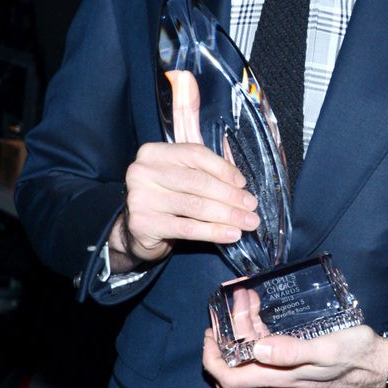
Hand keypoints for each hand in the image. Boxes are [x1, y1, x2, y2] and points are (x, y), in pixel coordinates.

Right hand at [108, 141, 258, 270]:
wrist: (136, 229)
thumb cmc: (166, 198)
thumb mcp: (180, 178)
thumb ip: (205, 173)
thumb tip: (240, 185)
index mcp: (154, 152)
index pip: (195, 155)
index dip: (223, 169)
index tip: (243, 183)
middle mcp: (143, 172)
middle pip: (197, 182)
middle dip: (230, 196)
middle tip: (251, 207)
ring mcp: (140, 198)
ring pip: (195, 206)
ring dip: (227, 215)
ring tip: (248, 222)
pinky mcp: (143, 224)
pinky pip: (188, 228)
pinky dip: (214, 232)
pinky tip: (231, 234)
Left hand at [202, 323, 387, 387]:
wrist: (380, 365)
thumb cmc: (356, 355)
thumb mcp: (327, 349)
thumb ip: (292, 350)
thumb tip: (258, 348)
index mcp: (279, 379)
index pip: (229, 380)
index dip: (211, 358)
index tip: (210, 332)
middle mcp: (276, 382)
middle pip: (232, 370)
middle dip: (223, 339)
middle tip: (228, 310)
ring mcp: (284, 376)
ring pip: (248, 360)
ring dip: (240, 332)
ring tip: (247, 300)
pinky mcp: (293, 367)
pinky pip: (263, 355)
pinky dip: (255, 334)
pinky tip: (262, 313)